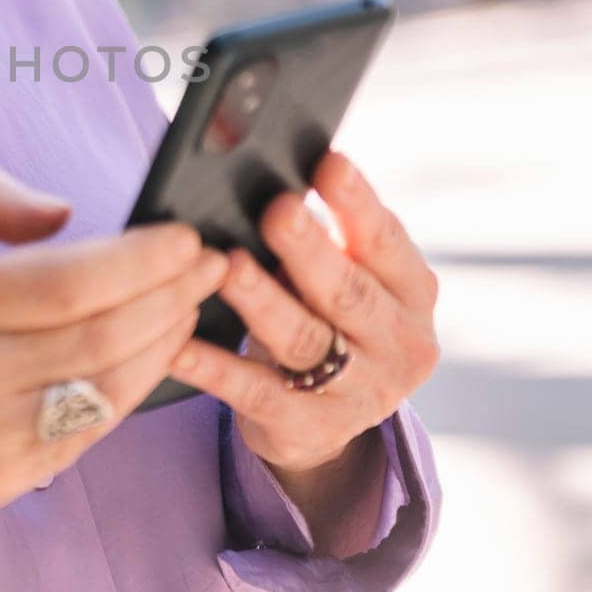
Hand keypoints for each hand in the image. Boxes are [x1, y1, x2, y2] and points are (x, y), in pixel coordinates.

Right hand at [0, 161, 229, 585]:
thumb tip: (64, 212)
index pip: (64, 283)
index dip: (138, 260)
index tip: (183, 235)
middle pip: (101, 336)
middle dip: (172, 294)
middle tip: (210, 261)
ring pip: (108, 387)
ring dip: (166, 340)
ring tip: (194, 299)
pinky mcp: (2, 477)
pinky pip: (91, 428)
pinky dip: (135, 385)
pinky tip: (153, 347)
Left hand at [167, 151, 439, 477]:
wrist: (328, 421)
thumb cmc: (328, 318)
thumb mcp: (347, 279)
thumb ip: (329, 238)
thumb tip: (279, 181)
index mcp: (413, 293)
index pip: (386, 241)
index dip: (358, 202)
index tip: (328, 162)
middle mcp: (399, 345)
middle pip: (348, 293)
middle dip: (310, 250)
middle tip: (277, 209)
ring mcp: (359, 394)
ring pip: (305, 341)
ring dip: (263, 301)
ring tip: (228, 265)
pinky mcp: (309, 430)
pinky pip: (255, 393)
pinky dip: (215, 367)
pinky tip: (179, 343)